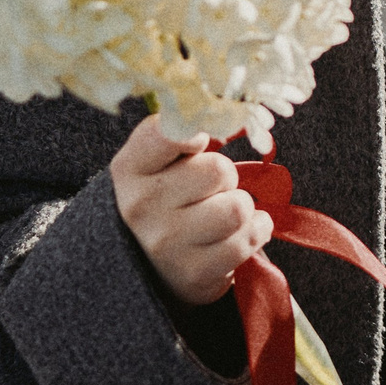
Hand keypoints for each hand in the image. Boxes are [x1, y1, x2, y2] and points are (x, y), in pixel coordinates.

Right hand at [110, 116, 273, 307]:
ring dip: (241, 206)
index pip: (168, 133)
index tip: (199, 142)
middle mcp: (141, 206)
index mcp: (130, 168)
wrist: (152, 267)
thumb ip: (181, 132)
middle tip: (212, 189)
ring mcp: (166, 244)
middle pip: (218, 170)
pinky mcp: (195, 274)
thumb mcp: (156, 162)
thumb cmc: (166, 199)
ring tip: (223, 212)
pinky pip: (248, 239)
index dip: (195, 132)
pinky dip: (255, 231)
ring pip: (237, 208)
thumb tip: (224, 111)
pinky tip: (237, 232)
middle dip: (225, 178)